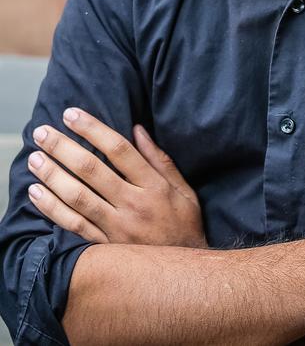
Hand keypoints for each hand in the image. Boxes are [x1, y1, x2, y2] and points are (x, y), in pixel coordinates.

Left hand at [26, 108, 207, 248]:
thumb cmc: (185, 226)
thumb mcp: (183, 189)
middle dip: (63, 147)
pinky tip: (36, 193)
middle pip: (92, 170)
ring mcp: (117, 228)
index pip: (119, 149)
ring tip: (35, 158)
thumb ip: (159, 159)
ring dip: (52, 175)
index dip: (93, 129)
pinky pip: (73, 226)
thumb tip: (137, 129)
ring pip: (78, 196)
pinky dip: (52, 209)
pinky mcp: (104, 247)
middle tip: (42, 132)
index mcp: (153, 185)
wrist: (182, 275)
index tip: (72, 114)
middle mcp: (133, 204)